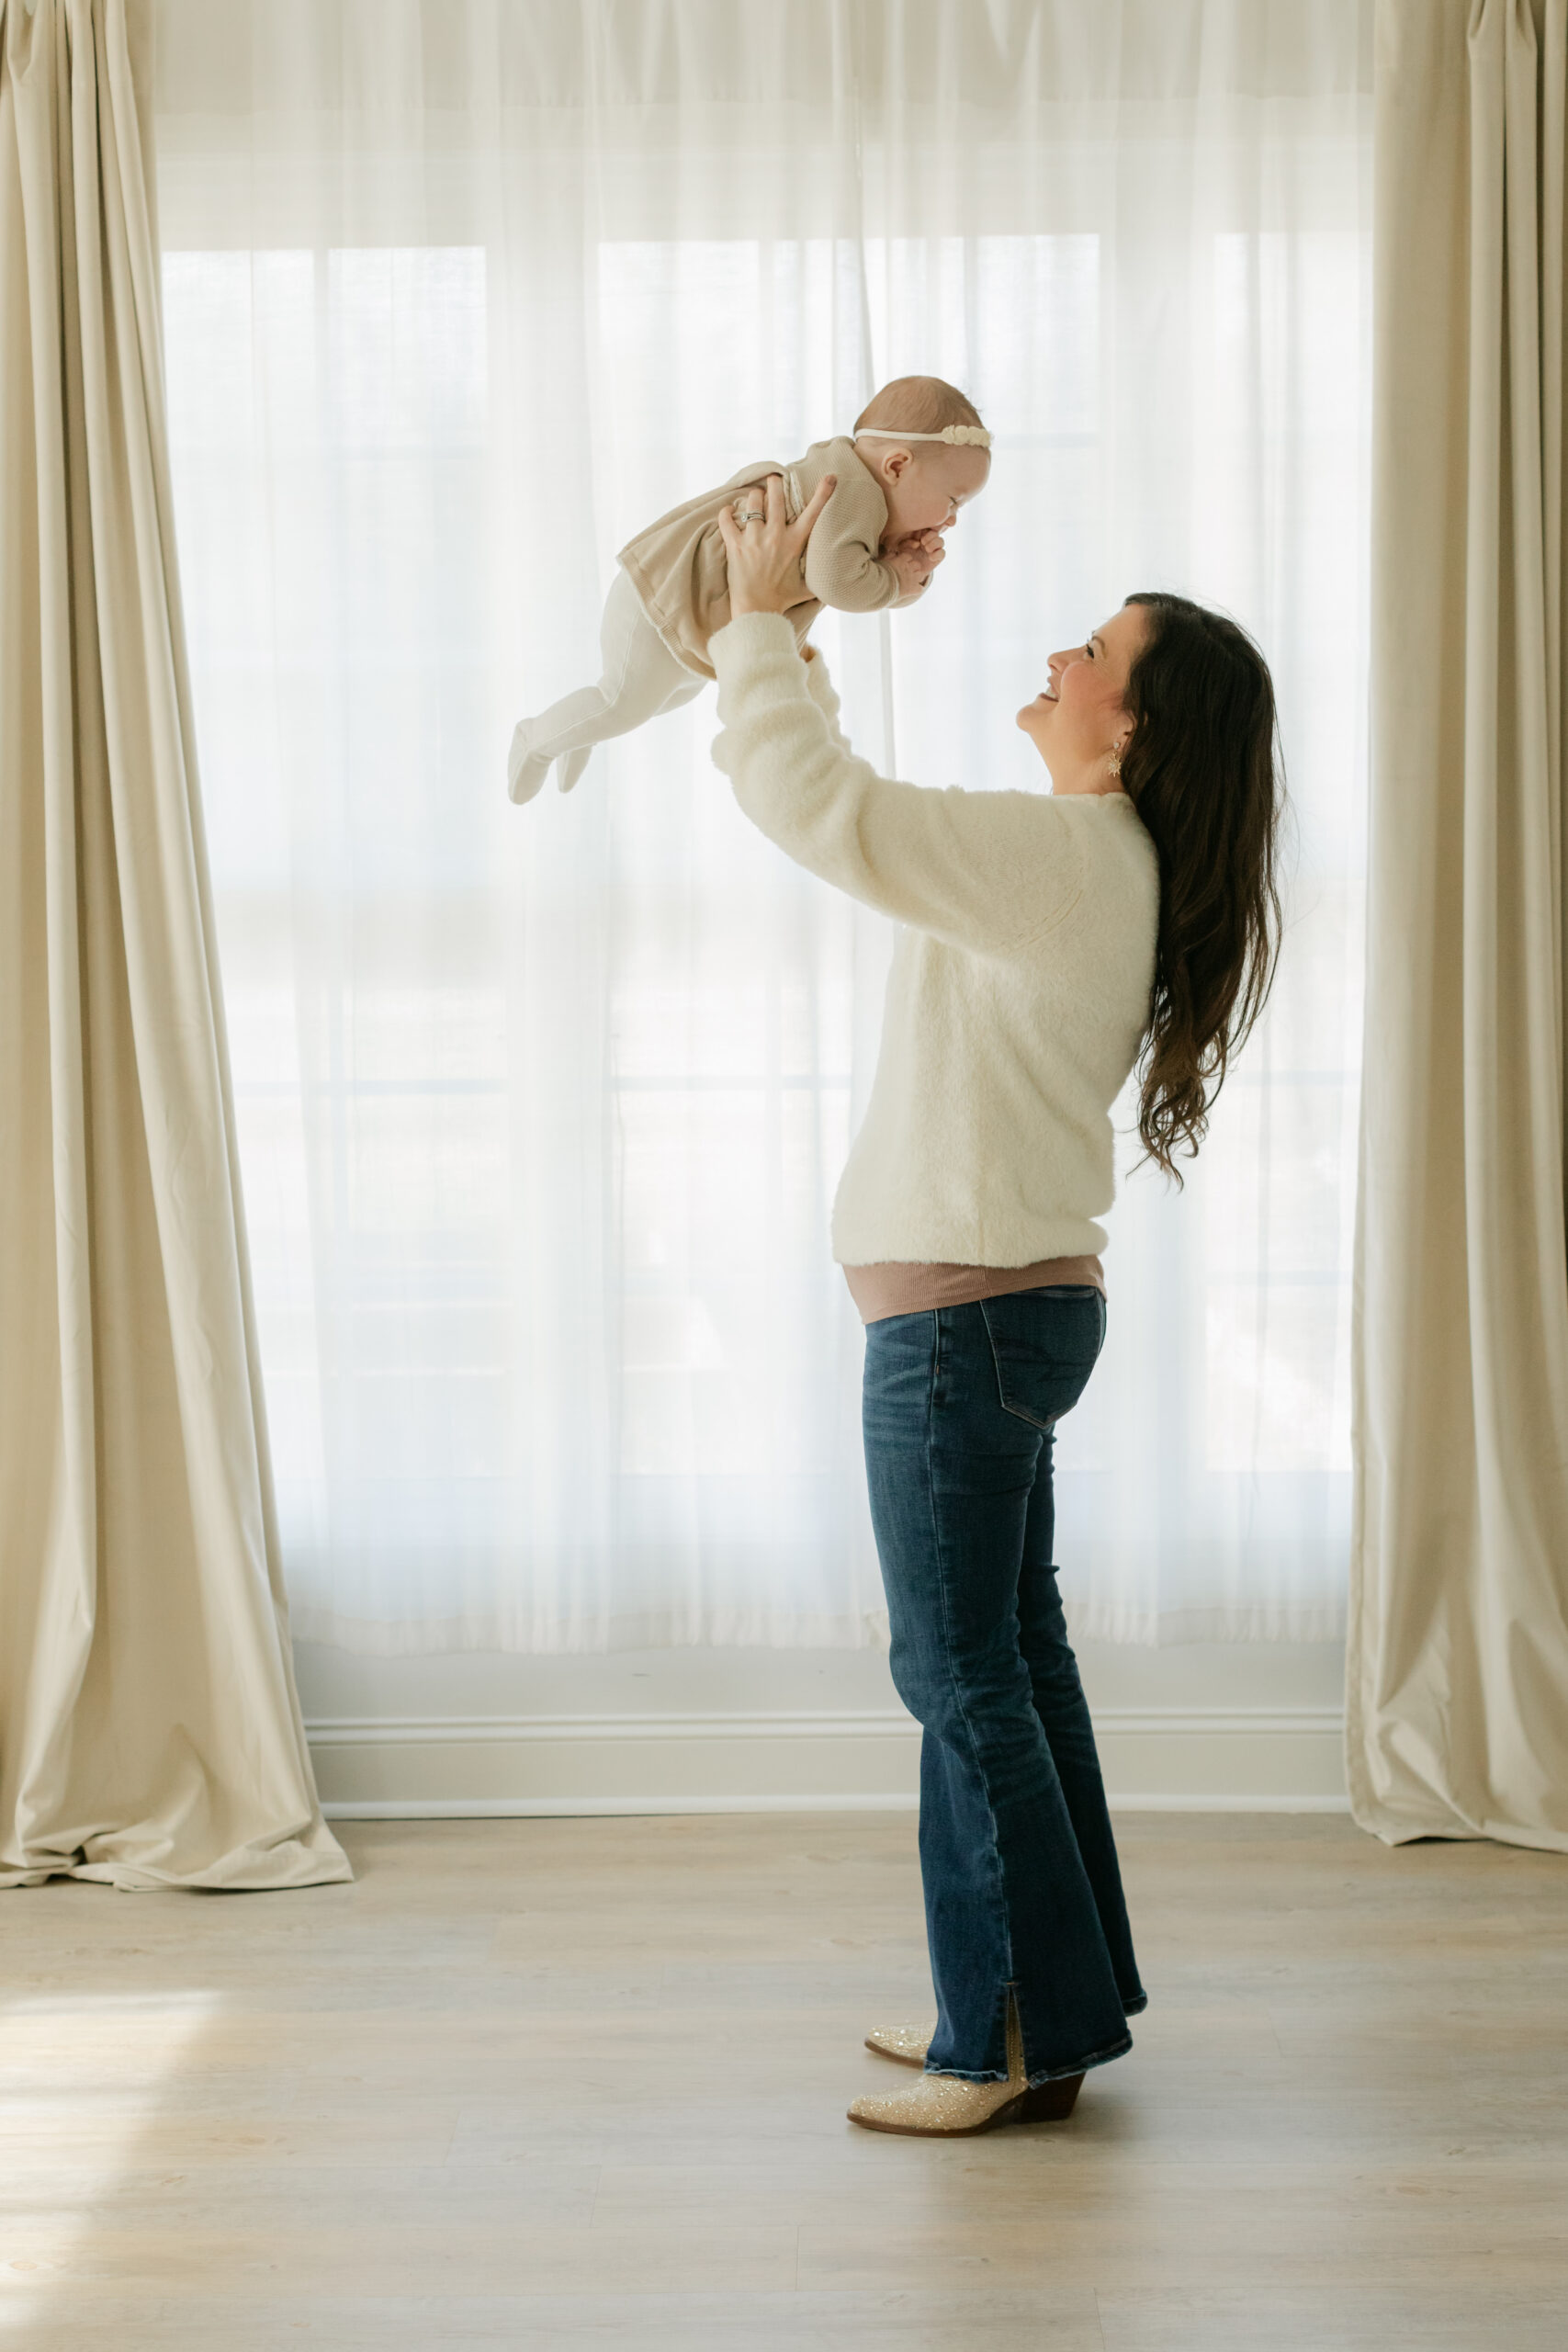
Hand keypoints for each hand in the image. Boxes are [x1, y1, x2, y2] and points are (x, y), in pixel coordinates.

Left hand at [717, 470, 836, 617]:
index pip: (813, 513)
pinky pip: (727, 519)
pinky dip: (726, 513)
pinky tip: (728, 513)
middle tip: (773, 480)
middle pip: (776, 497)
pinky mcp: (735, 545)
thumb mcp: (806, 588)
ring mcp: (754, 539)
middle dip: (774, 483)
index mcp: (795, 543)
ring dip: (753, 498)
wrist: (757, 611)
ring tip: (752, 500)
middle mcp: (775, 536)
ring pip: (752, 503)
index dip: (823, 493)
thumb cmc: (781, 600)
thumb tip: (836, 579)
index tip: (830, 477)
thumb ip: (817, 578)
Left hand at [883, 529, 945, 597]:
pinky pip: (942, 553)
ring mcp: (932, 549)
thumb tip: (917, 544)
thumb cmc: (899, 557)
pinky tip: (930, 557)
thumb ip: (905, 542)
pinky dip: (938, 554)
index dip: (927, 527)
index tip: (919, 534)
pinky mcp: (935, 559)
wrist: (903, 573)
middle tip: (923, 541)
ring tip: (926, 548)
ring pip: (941, 541)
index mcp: (919, 534)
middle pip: (936, 531)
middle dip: (931, 536)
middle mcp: (927, 541)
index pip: (927, 525)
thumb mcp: (898, 548)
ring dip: (935, 543)